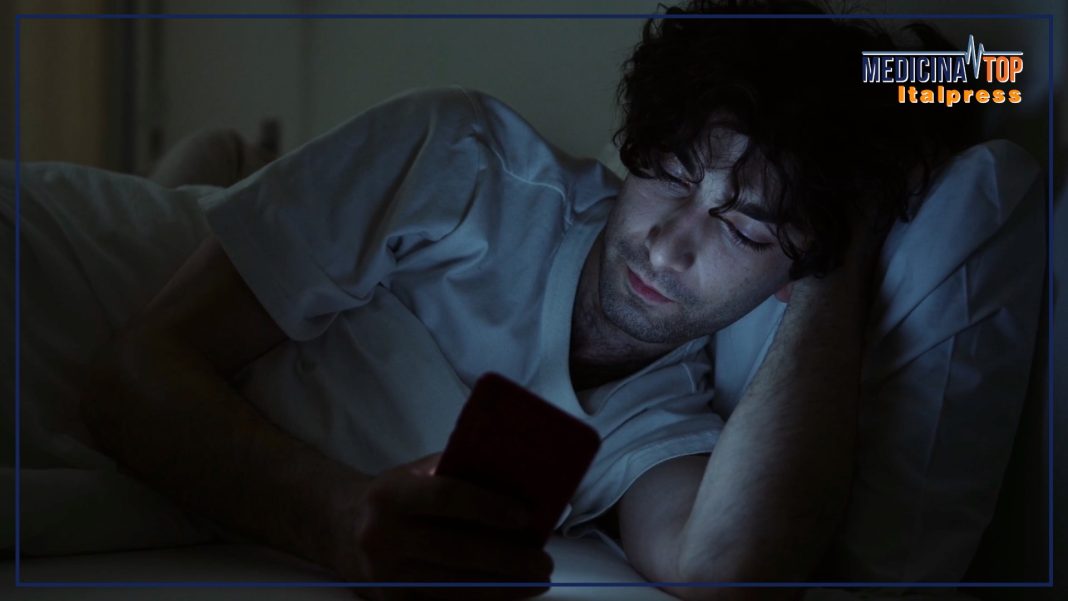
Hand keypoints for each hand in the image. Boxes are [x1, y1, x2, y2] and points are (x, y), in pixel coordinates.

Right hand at [330, 453, 552, 599]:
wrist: (336, 528)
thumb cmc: (392, 495)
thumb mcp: (414, 473)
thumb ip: (456, 473)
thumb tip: (516, 479)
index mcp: (391, 496)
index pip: (446, 498)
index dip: (487, 507)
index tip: (525, 517)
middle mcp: (383, 537)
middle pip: (455, 551)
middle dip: (506, 559)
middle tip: (543, 561)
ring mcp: (385, 576)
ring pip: (452, 586)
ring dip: (501, 588)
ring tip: (536, 583)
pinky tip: (507, 596)